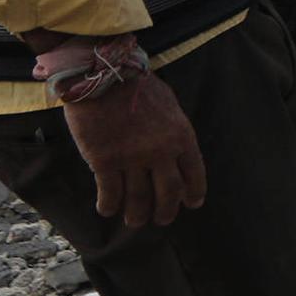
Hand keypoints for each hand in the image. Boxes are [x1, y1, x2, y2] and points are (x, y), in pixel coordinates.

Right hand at [63, 68, 206, 228]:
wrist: (102, 74)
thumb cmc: (135, 85)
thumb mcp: (168, 104)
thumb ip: (174, 130)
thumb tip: (177, 151)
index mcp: (181, 136)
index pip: (194, 173)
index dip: (194, 192)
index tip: (191, 203)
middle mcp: (160, 151)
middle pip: (168, 193)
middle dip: (166, 211)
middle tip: (162, 219)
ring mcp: (132, 158)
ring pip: (138, 199)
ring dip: (137, 215)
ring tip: (134, 221)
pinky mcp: (105, 161)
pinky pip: (110, 193)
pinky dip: (109, 206)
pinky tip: (107, 210)